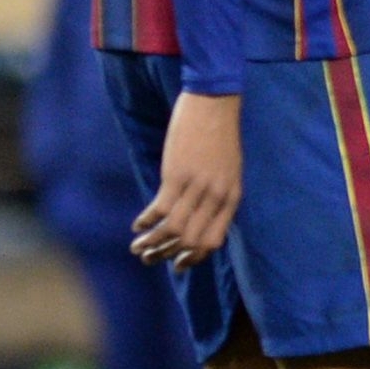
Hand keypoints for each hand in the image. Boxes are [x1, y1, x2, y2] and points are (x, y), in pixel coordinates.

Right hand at [133, 92, 241, 267]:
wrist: (215, 104)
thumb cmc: (220, 136)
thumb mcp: (228, 170)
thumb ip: (218, 195)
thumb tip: (201, 216)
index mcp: (231, 198)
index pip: (213, 241)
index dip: (193, 257)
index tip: (178, 264)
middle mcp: (216, 197)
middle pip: (191, 241)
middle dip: (168, 255)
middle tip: (149, 259)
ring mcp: (197, 188)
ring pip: (174, 230)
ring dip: (153, 243)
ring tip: (138, 249)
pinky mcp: (177, 176)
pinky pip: (160, 209)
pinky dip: (147, 221)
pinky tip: (138, 225)